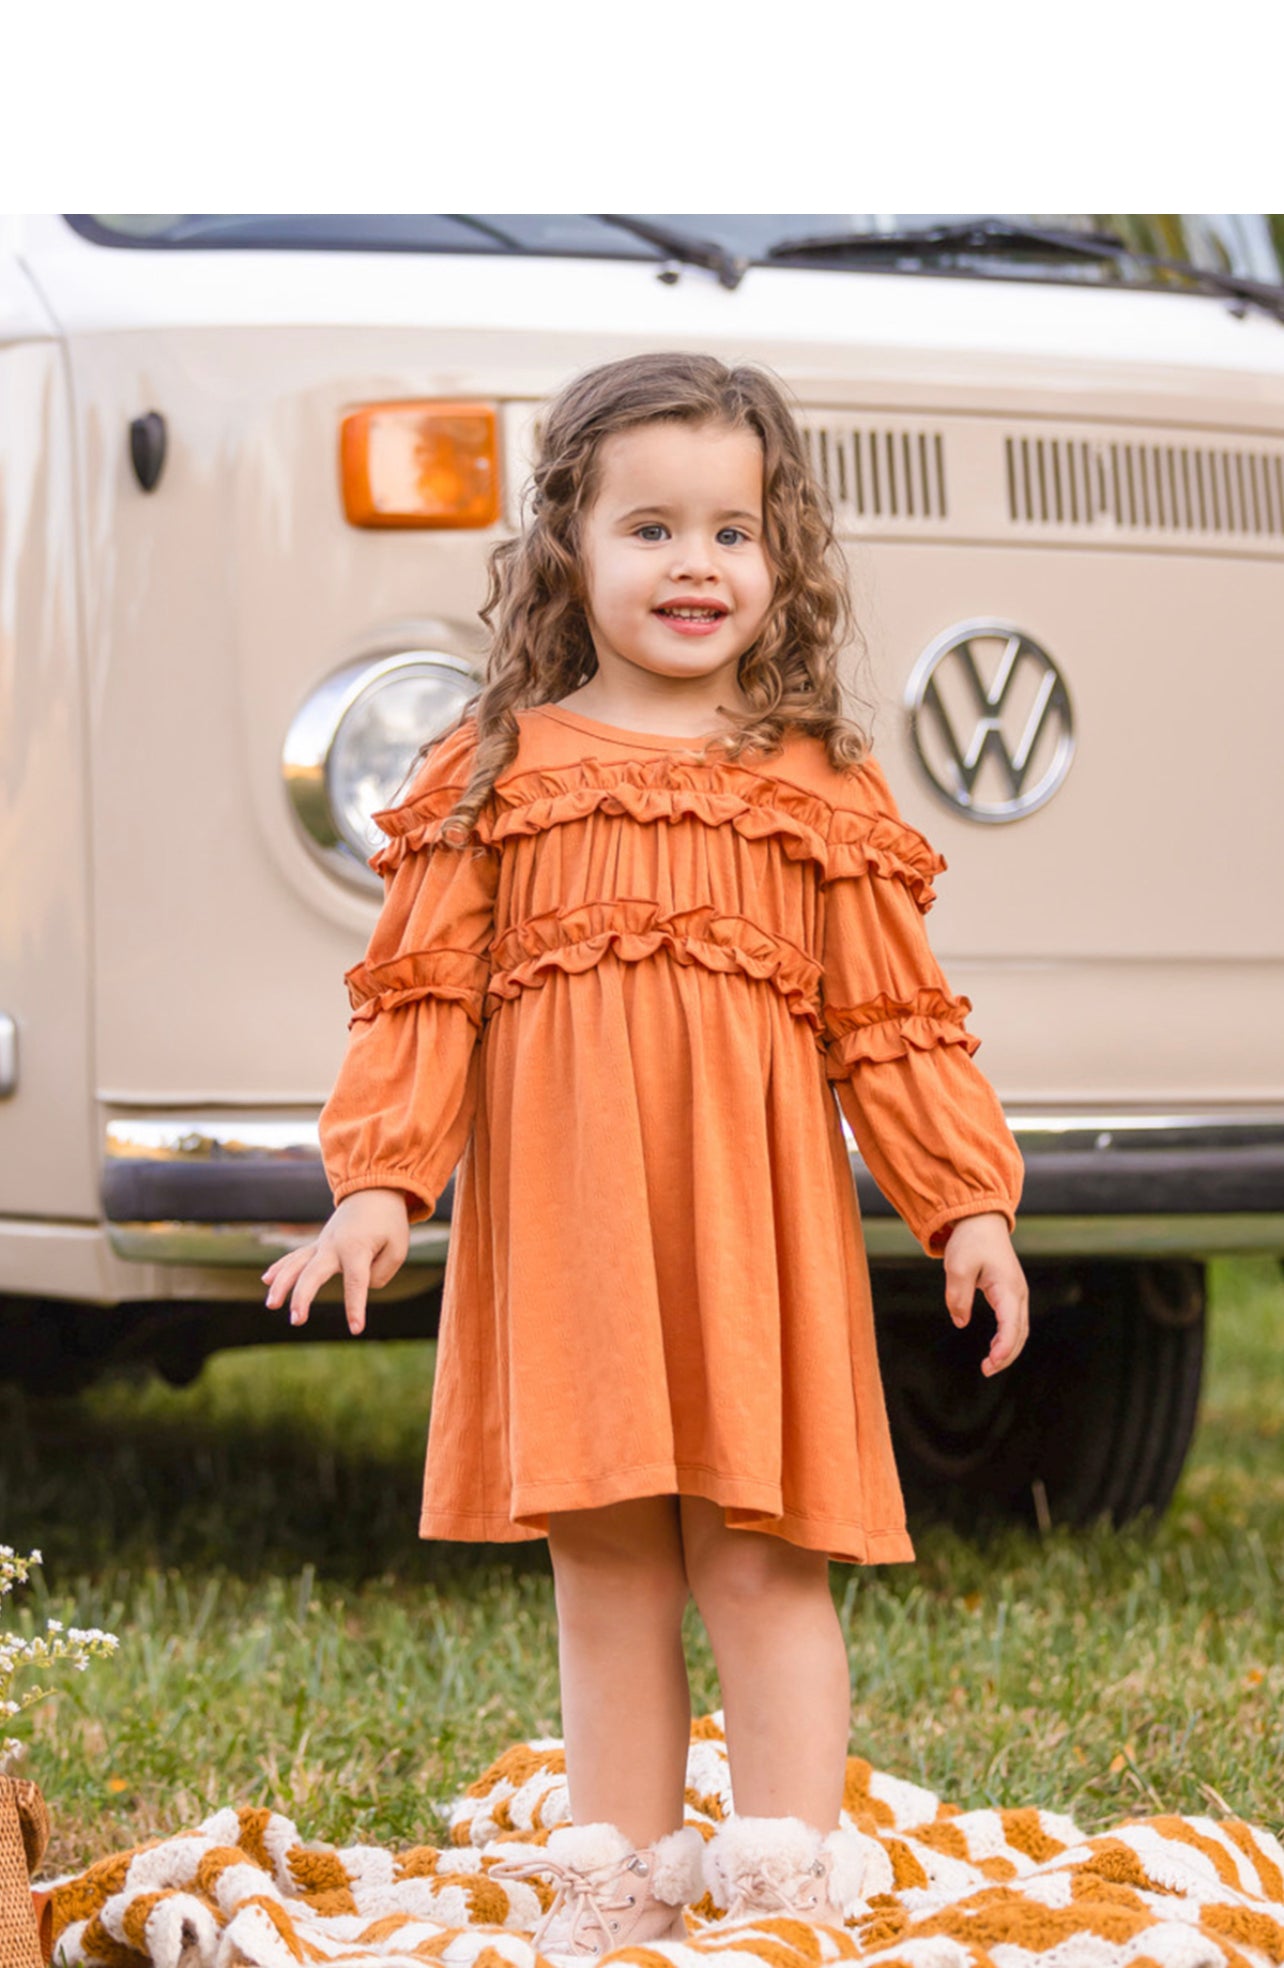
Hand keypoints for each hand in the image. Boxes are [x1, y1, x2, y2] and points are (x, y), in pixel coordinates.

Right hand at [262, 1189, 411, 1334]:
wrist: (373, 1190)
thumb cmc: (388, 1222)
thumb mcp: (398, 1247)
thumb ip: (381, 1274)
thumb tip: (361, 1287)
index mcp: (357, 1248)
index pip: (356, 1283)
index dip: (355, 1306)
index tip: (356, 1329)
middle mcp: (334, 1246)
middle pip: (313, 1274)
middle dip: (302, 1297)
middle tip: (296, 1320)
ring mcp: (322, 1244)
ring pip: (297, 1265)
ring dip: (282, 1284)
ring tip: (271, 1305)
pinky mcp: (318, 1244)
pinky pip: (296, 1257)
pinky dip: (281, 1267)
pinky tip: (266, 1281)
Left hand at [941, 1213, 1028, 1375]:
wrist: (981, 1220)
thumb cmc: (970, 1240)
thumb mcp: (957, 1266)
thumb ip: (957, 1296)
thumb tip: (961, 1321)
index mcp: (1008, 1287)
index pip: (1011, 1325)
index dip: (1003, 1348)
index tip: (990, 1363)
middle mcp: (1018, 1293)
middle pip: (1020, 1333)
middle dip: (1006, 1355)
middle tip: (986, 1370)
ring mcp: (1017, 1294)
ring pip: (1019, 1330)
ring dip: (1008, 1350)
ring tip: (989, 1365)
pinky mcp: (1010, 1293)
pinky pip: (1013, 1322)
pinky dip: (1007, 1339)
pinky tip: (994, 1350)